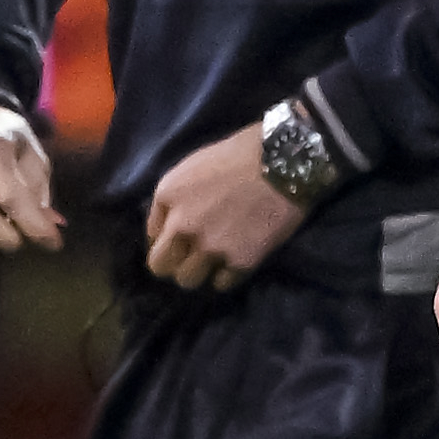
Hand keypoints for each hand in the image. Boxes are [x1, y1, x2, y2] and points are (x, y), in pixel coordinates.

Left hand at [143, 119, 305, 291]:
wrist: (286, 161)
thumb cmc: (239, 155)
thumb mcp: (191, 167)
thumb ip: (171, 200)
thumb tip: (162, 231)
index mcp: (168, 197)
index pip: (152, 238)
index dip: (166, 240)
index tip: (181, 239)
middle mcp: (183, 225)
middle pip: (161, 266)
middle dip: (173, 263)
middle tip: (190, 258)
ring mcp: (211, 246)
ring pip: (188, 280)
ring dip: (199, 272)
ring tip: (215, 260)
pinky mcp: (240, 261)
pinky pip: (222, 283)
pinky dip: (227, 275)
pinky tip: (237, 259)